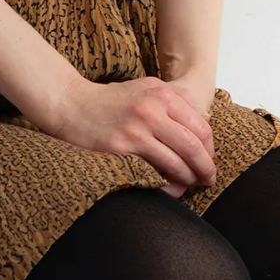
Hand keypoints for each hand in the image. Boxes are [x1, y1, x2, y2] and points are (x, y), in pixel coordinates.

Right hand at [35, 73, 217, 195]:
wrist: (70, 103)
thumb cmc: (107, 102)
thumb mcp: (143, 91)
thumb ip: (169, 104)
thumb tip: (199, 129)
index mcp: (162, 92)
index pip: (200, 123)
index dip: (209, 146)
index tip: (207, 159)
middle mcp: (153, 107)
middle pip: (194, 142)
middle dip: (205, 165)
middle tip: (208, 178)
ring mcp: (138, 126)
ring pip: (178, 158)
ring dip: (189, 177)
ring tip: (191, 185)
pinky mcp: (123, 145)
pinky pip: (155, 169)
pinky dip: (167, 182)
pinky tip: (169, 188)